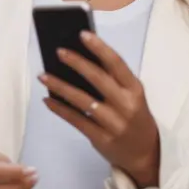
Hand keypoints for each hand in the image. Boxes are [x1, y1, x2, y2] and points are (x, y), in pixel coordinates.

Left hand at [39, 31, 160, 188]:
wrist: (145, 154)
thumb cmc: (134, 117)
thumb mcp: (132, 97)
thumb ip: (112, 81)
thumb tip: (80, 59)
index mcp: (135, 89)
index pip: (117, 64)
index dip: (99, 48)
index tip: (82, 34)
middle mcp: (126, 105)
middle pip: (98, 79)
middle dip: (76, 63)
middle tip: (58, 51)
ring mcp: (114, 124)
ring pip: (83, 101)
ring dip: (60, 87)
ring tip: (43, 76)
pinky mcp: (102, 139)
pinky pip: (76, 120)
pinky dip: (60, 109)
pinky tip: (47, 100)